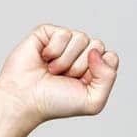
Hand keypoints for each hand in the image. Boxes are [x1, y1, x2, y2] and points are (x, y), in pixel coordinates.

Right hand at [0, 24, 119, 122]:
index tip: (82, 83)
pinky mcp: (47, 33)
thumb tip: (96, 51)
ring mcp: (64, 43)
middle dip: (81, 66)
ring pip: (82, 38)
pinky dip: (54, 50)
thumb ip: (108, 77)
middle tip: (65, 77)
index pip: (111, 57)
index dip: (98, 71)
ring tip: (53, 70)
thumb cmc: (56, 102)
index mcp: (95, 68)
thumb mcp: (93, 101)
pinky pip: (63, 33)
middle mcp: (81, 53)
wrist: (26, 99)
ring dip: (66, 60)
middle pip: (98, 45)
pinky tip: (44, 59)